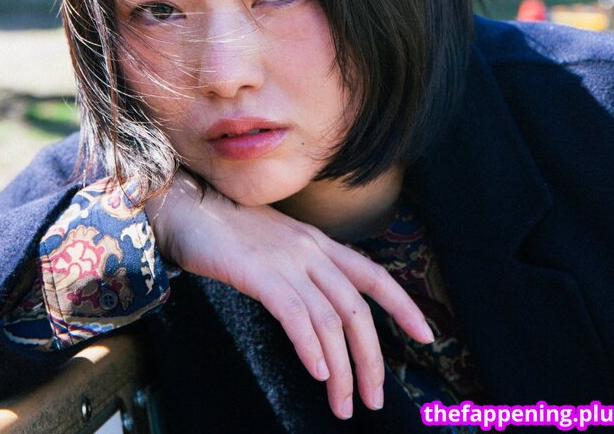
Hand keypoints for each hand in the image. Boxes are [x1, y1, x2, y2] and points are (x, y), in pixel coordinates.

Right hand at [146, 172, 432, 420]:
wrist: (186, 208)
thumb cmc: (226, 231)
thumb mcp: (277, 245)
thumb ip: (303, 271)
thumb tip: (323, 315)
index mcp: (318, 243)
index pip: (373, 276)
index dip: (403, 306)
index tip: (426, 335)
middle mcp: (310, 250)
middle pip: (356, 310)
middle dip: (371, 360)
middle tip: (372, 399)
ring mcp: (286, 260)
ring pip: (330, 320)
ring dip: (341, 369)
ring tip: (342, 404)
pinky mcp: (258, 273)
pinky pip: (295, 315)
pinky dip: (311, 347)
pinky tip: (318, 373)